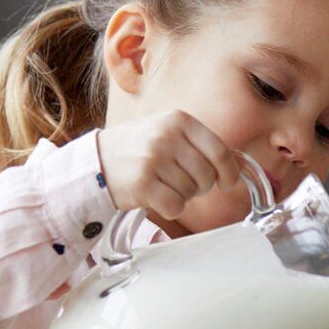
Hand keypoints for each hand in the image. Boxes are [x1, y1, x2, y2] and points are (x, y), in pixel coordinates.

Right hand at [95, 111, 248, 221]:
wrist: (95, 162)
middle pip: (207, 175)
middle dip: (199, 187)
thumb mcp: (166, 132)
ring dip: (181, 196)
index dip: (229, 172)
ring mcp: (154, 158)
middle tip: (179, 183)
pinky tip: (157, 199)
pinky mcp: (142, 183)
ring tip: (161, 186)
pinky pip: (176, 206)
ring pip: (191, 192)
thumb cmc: (136, 150)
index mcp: (178, 120)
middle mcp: (167, 136)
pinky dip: (170, 209)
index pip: (219, 150)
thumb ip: (196, 144)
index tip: (227, 183)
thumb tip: (233, 165)